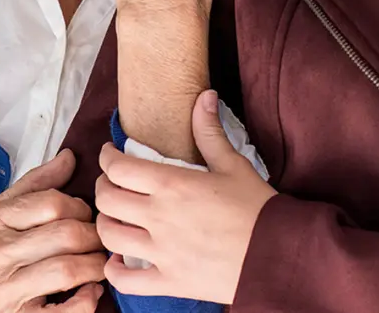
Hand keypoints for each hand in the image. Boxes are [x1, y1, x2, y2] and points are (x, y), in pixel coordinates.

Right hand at [0, 149, 105, 312]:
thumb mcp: (1, 212)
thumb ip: (37, 182)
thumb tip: (70, 157)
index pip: (53, 203)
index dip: (81, 207)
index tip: (87, 216)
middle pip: (66, 235)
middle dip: (94, 237)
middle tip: (101, 241)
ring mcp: (7, 290)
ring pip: (67, 269)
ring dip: (95, 266)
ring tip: (99, 263)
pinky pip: (62, 312)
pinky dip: (86, 301)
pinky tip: (91, 292)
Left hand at [94, 91, 276, 302]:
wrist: (275, 253)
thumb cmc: (255, 206)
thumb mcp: (233, 164)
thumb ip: (210, 131)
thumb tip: (205, 96)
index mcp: (173, 184)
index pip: (120, 167)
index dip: (107, 157)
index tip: (109, 153)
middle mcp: (160, 217)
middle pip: (108, 199)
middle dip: (103, 186)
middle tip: (112, 181)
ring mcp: (161, 252)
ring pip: (110, 235)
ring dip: (106, 222)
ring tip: (116, 215)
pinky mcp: (168, 281)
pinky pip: (125, 280)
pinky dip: (114, 269)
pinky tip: (120, 258)